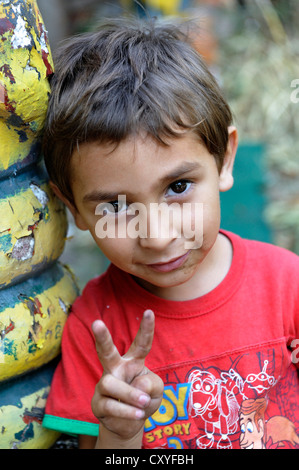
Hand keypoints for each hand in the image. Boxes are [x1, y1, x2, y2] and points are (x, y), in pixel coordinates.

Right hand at [91, 309, 163, 447]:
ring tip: (142, 403)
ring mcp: (105, 384)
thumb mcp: (157, 391)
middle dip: (101, 337)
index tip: (149, 312)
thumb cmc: (144, 400)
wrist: (129, 425)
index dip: (146, 329)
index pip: (141, 343)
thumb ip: (152, 384)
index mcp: (133, 361)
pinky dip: (127, 411)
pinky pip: (110, 405)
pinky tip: (138, 414)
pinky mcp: (98, 402)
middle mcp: (116, 368)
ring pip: (111, 383)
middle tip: (96, 322)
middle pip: (106, 350)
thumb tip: (135, 385)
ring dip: (130, 395)